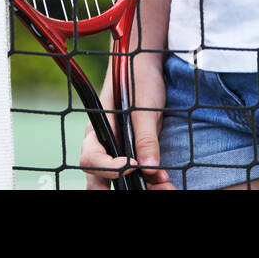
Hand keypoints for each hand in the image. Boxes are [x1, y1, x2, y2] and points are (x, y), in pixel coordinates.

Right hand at [80, 71, 175, 190]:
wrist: (148, 65)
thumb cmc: (138, 79)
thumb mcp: (144, 107)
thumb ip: (145, 138)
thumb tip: (149, 169)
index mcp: (97, 131)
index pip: (92, 159)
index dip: (111, 167)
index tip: (134, 167)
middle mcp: (104, 146)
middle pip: (100, 179)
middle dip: (122, 190)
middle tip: (147, 192)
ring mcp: (118, 151)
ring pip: (120, 181)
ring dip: (142, 188)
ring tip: (166, 187)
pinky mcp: (134, 154)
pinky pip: (136, 176)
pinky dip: (149, 182)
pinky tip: (164, 182)